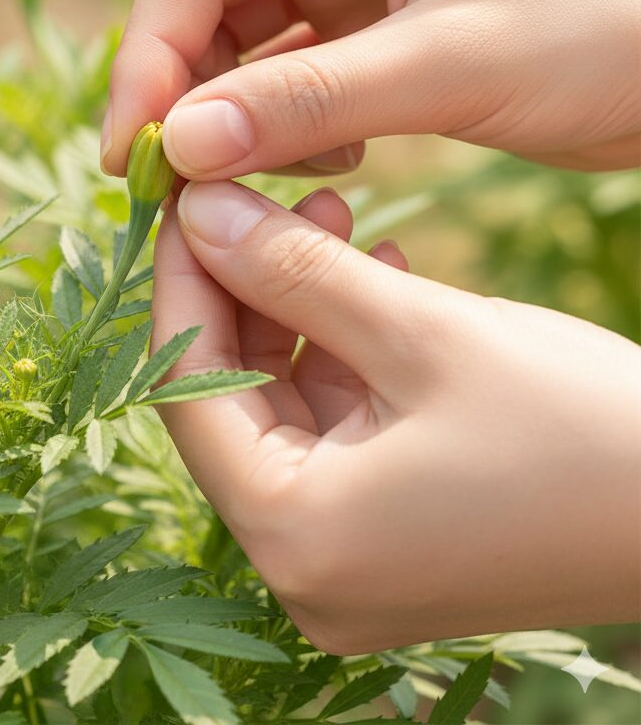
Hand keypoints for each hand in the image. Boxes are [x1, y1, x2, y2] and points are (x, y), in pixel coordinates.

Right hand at [103, 0, 640, 177]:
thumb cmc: (607, 36)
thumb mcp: (449, 67)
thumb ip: (306, 105)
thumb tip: (178, 148)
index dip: (152, 55)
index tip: (132, 152)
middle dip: (184, 87)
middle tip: (168, 180)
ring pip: (239, 34)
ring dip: (234, 109)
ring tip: (261, 173)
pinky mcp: (366, 8)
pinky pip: (287, 64)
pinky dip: (284, 117)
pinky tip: (331, 154)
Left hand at [151, 181, 640, 652]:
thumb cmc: (584, 432)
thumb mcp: (424, 334)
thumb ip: (295, 272)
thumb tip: (199, 211)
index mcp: (296, 538)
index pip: (187, 389)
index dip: (182, 281)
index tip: (188, 198)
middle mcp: (304, 567)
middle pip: (230, 397)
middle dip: (245, 287)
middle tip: (262, 198)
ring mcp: (346, 558)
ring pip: (284, 404)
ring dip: (300, 308)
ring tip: (331, 215)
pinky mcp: (387, 535)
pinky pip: (335, 429)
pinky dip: (343, 351)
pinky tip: (374, 275)